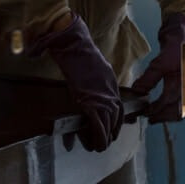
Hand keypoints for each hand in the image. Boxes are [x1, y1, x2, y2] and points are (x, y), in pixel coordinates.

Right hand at [29, 12, 121, 151]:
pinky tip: (91, 142)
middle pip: (115, 113)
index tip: (112, 129)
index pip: (116, 102)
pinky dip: (95, 133)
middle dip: (110, 130)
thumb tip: (78, 85)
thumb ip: (81, 74)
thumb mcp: (81, 62)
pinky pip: (96, 120)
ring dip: (103, 136)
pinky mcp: (89, 96)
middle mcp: (109, 85)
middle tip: (104, 143)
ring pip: (108, 120)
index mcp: (109, 77)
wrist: (68, 36)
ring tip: (98, 147)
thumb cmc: (71, 45)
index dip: (115, 118)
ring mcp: (101, 90)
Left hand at [131, 13, 184, 122]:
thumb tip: (137, 93)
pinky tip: (167, 107)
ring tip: (156, 114)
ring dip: (169, 114)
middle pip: (178, 111)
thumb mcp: (161, 62)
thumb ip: (149, 79)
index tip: (143, 112)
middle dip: (162, 116)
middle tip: (149, 117)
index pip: (168, 102)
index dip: (155, 109)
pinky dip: (176, 108)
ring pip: (184, 110)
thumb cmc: (178, 46)